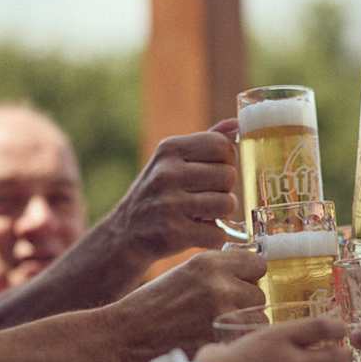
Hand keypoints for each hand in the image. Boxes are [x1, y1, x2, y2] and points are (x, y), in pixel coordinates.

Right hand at [103, 120, 238, 261]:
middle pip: (228, 176)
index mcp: (169, 149)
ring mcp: (169, 203)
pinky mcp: (173, 233)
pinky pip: (218, 234)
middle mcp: (167, 172)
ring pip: (227, 204)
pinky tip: (197, 234)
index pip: (222, 146)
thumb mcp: (171, 162)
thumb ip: (205, 142)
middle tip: (204, 199)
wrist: (124, 235)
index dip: (225, 162)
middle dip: (223, 191)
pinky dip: (213, 238)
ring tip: (201, 216)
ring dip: (220, 215)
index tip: (211, 174)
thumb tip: (236, 123)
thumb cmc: (155, 195)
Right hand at [108, 249, 266, 361]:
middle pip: (259, 294)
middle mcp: (219, 284)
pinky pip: (246, 341)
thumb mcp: (183, 275)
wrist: (124, 339)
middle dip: (245, 305)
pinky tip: (213, 344)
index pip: (257, 264)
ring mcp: (222, 314)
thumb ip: (216, 273)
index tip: (238, 286)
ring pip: (257, 319)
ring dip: (243, 326)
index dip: (248, 277)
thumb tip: (249, 276)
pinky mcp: (221, 341)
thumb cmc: (151, 308)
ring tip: (215, 330)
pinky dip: (235, 344)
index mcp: (208, 262)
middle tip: (219, 314)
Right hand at [196, 315, 350, 361]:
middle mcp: (291, 361)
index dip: (337, 326)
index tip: (342, 328)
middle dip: (345, 356)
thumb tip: (223, 353)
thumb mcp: (221, 349)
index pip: (319, 326)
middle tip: (344, 358)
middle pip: (336, 355)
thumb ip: (231, 349)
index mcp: (275, 338)